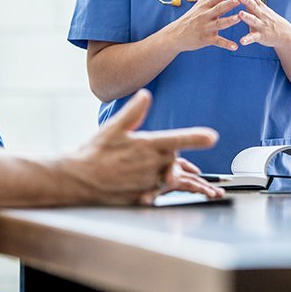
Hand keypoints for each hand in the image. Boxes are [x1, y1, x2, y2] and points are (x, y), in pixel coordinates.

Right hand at [68, 90, 218, 203]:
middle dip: (168, 154)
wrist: (76, 180)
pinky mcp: (143, 197)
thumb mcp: (113, 128)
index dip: (196, 138)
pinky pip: (159, 191)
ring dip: (164, 171)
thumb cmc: (94, 153)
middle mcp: (151, 165)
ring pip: (168, 176)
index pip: (177, 139)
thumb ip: (133, 112)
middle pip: (174, 158)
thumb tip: (146, 94)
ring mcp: (148, 183)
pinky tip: (140, 183)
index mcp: (146, 146)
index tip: (213, 137)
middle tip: (145, 152)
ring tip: (144, 169)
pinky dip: (155, 186)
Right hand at [167, 0, 242, 52]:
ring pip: (219, 24)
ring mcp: (206, 28)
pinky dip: (226, 44)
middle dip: (230, 3)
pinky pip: (217, 42)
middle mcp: (205, 15)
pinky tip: (235, 46)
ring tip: (239, 18)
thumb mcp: (200, 4)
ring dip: (229, 21)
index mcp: (205, 6)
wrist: (175, 35)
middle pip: (219, 8)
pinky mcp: (206, 39)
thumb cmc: (190, 18)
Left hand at [231, 0, 290, 48]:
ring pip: (253, 20)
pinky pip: (254, 38)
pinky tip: (242, 41)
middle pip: (253, 5)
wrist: (284, 33)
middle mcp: (260, 13)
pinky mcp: (261, 36)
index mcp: (258, 5)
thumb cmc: (266, 16)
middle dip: (246, 0)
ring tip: (241, 14)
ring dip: (247, 17)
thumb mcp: (257, 4)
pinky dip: (248, 39)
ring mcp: (261, 24)